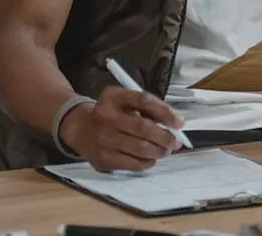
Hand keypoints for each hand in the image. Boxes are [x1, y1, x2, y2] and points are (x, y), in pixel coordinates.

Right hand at [58, 87, 183, 171]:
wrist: (82, 130)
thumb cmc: (113, 114)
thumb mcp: (125, 102)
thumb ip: (147, 108)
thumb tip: (175, 124)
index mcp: (112, 97)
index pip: (142, 100)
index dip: (164, 112)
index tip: (179, 122)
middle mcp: (105, 116)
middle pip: (143, 128)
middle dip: (165, 137)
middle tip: (176, 142)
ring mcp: (103, 139)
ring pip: (140, 148)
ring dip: (159, 151)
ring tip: (166, 150)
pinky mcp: (103, 159)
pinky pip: (133, 163)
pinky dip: (147, 162)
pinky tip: (152, 158)